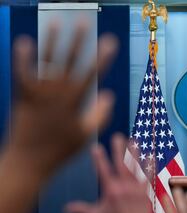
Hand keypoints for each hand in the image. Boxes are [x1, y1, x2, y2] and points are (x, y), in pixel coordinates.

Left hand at [11, 20, 117, 172]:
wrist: (28, 162)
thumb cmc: (60, 150)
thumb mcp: (85, 135)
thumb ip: (99, 115)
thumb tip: (109, 95)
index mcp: (73, 103)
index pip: (91, 75)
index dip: (102, 57)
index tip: (111, 42)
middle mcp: (56, 93)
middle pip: (69, 61)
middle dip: (78, 40)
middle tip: (84, 21)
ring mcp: (37, 93)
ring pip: (46, 61)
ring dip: (51, 40)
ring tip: (56, 21)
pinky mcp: (22, 95)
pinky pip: (21, 72)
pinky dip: (23, 57)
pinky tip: (25, 40)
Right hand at [65, 134, 147, 212]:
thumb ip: (81, 210)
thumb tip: (65, 209)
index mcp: (110, 190)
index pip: (103, 171)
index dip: (99, 158)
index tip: (96, 147)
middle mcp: (123, 187)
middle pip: (120, 164)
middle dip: (118, 150)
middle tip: (117, 137)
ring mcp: (135, 188)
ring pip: (135, 167)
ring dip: (134, 154)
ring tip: (134, 140)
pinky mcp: (145, 191)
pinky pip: (148, 176)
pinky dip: (149, 166)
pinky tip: (151, 155)